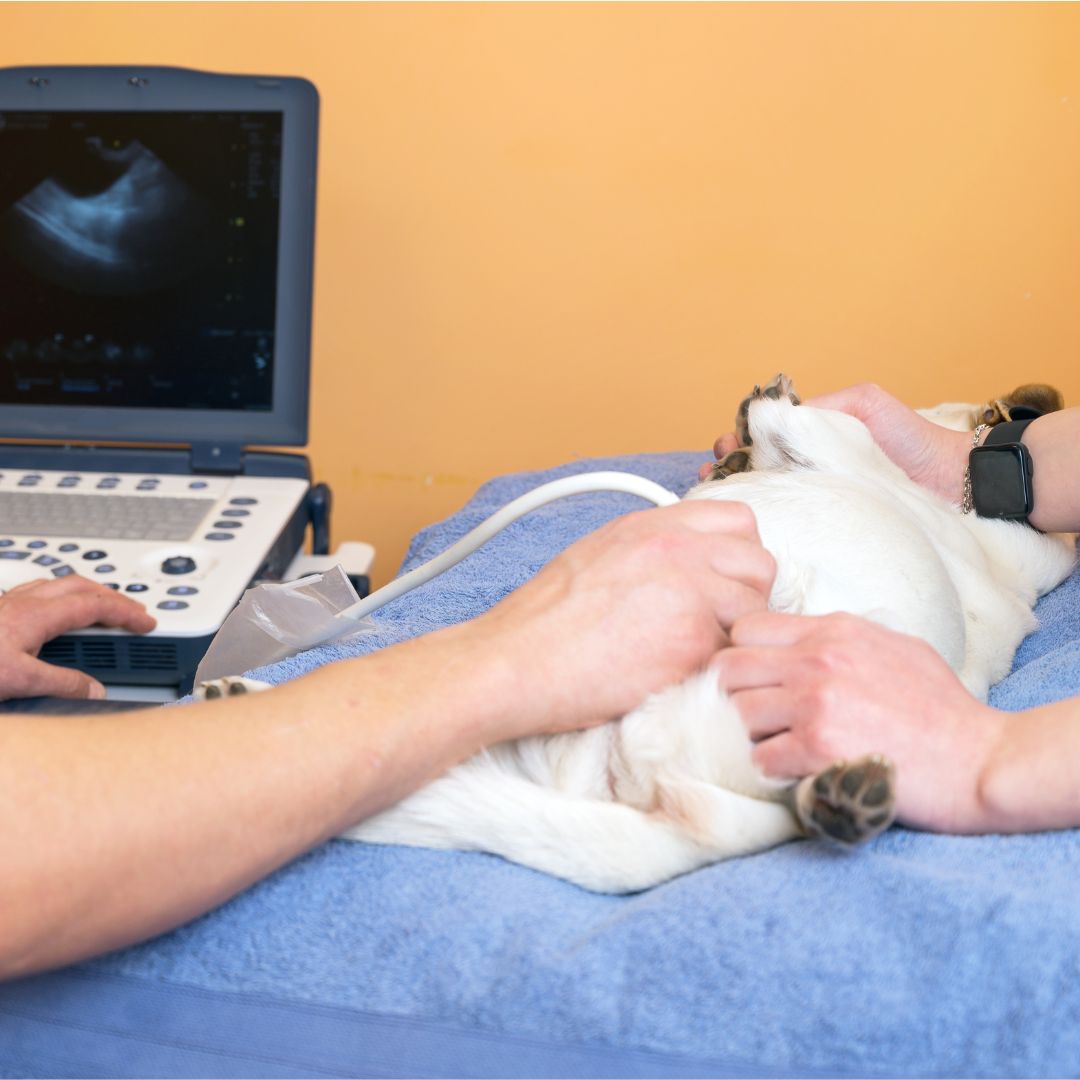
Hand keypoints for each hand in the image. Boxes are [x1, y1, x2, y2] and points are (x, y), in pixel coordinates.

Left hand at [0, 577, 156, 699]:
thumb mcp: (20, 681)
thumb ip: (62, 684)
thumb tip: (94, 689)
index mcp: (36, 614)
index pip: (95, 605)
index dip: (126, 612)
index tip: (145, 622)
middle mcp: (24, 601)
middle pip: (81, 586)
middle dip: (113, 597)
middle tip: (132, 612)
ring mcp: (9, 603)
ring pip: (59, 585)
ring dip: (88, 593)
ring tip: (102, 608)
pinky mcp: (0, 610)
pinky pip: (39, 591)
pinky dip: (62, 597)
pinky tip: (58, 612)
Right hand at [479, 500, 776, 736]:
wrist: (516, 661)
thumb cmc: (544, 621)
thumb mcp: (598, 555)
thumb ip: (650, 550)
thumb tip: (688, 565)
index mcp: (651, 525)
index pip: (738, 520)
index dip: (738, 556)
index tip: (722, 583)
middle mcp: (676, 549)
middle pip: (760, 563)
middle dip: (747, 597)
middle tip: (714, 624)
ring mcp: (688, 592)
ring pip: (756, 612)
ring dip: (734, 636)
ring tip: (691, 654)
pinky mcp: (692, 641)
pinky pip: (731, 653)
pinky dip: (713, 669)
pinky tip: (676, 675)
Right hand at [700, 382, 971, 503]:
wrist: (955, 483)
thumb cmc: (913, 439)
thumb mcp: (864, 404)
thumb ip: (821, 406)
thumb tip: (773, 417)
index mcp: (810, 439)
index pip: (760, 439)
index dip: (736, 442)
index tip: (724, 447)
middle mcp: (806, 471)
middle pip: (753, 470)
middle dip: (726, 470)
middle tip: (712, 475)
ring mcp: (816, 501)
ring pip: (765, 498)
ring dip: (736, 496)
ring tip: (717, 496)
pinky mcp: (828, 528)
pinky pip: (791, 523)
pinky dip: (765, 522)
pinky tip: (746, 525)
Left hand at [712, 611, 1001, 831]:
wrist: (980, 760)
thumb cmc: (941, 709)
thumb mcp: (894, 647)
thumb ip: (840, 640)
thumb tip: (799, 641)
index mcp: (834, 631)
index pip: (746, 628)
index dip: (743, 656)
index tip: (757, 681)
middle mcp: (818, 660)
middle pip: (727, 669)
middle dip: (732, 696)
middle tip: (754, 719)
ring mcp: (817, 703)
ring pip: (736, 714)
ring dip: (750, 737)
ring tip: (778, 747)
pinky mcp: (819, 748)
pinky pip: (760, 758)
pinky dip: (772, 771)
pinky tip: (796, 772)